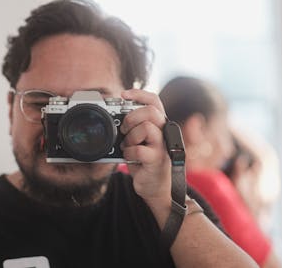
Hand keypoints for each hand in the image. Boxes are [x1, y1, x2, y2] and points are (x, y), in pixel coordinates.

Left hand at [119, 89, 171, 208]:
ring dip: (130, 137)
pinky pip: (139, 149)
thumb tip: (116, 114)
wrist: (155, 187)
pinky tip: (130, 157)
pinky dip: (129, 152)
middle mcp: (165, 133)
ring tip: (128, 146)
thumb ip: (134, 126)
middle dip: (132, 117)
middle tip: (125, 129)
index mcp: (160, 124)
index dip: (139, 94)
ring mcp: (162, 147)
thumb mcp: (140, 139)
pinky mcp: (157, 161)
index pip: (154, 101)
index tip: (123, 94)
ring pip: (146, 127)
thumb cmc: (145, 161)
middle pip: (151, 111)